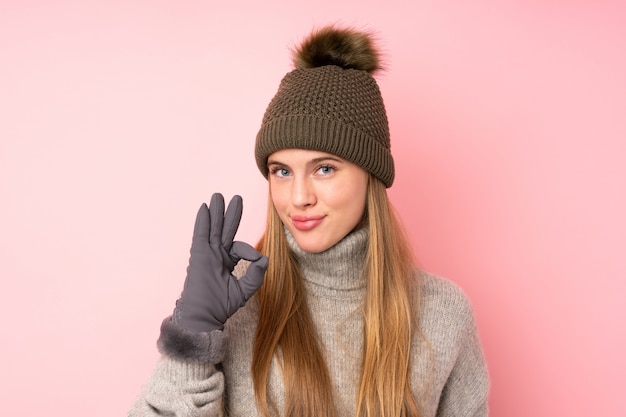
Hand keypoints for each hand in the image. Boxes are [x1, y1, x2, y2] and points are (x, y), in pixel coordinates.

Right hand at [173, 193, 267, 332]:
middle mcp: (216, 255)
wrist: (204, 316)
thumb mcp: (245, 289)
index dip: (249, 251)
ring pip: (213, 228)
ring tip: (219, 196)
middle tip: (236, 198)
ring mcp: (206, 254)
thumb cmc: (221, 306)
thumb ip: (256, 274)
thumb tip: (264, 258)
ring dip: (216, 212)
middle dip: (230, 214)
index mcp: (226, 262)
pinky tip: (205, 208)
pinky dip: (203, 220)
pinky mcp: (199, 255)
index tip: (255, 259)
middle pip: (224, 230)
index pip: (239, 247)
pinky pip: (201, 234)